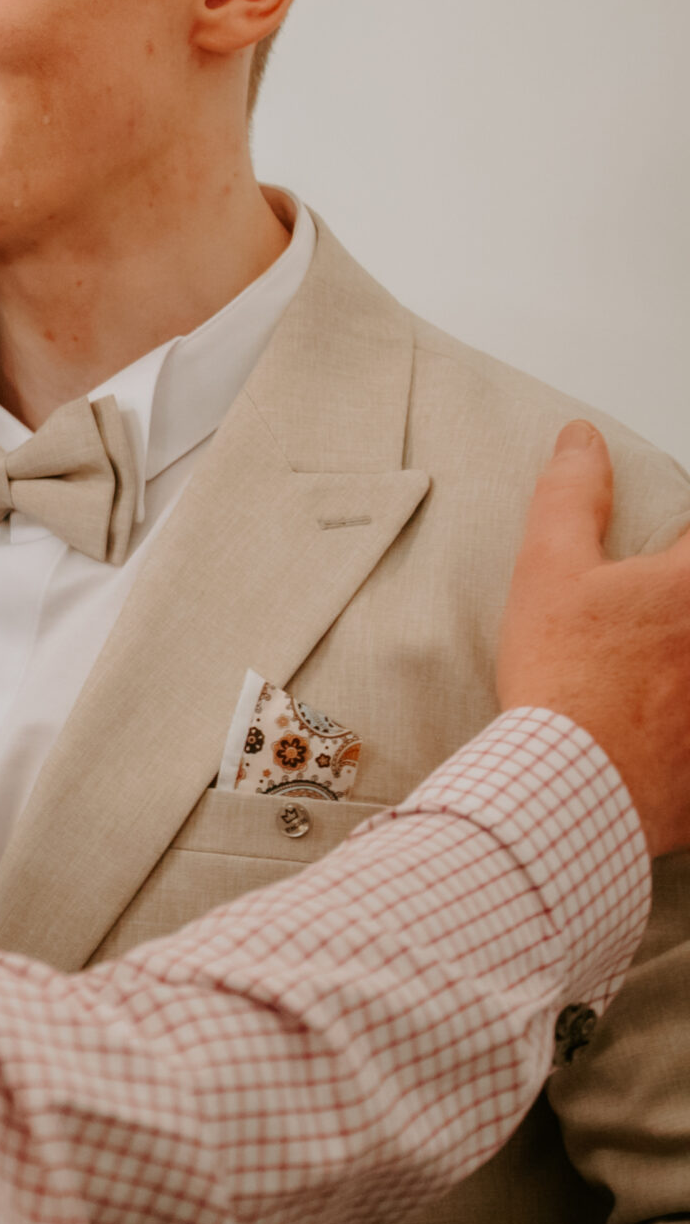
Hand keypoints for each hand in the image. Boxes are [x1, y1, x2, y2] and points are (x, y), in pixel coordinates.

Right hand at [499, 421, 689, 855]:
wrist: (574, 784)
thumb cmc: (564, 680)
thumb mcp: (548, 570)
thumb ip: (571, 495)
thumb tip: (582, 439)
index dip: (671, 549)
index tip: (652, 563)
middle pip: (689, 594)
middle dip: (667, 601)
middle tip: (635, 622)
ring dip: (674, 662)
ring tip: (645, 670)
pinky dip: (682, 716)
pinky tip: (659, 719)